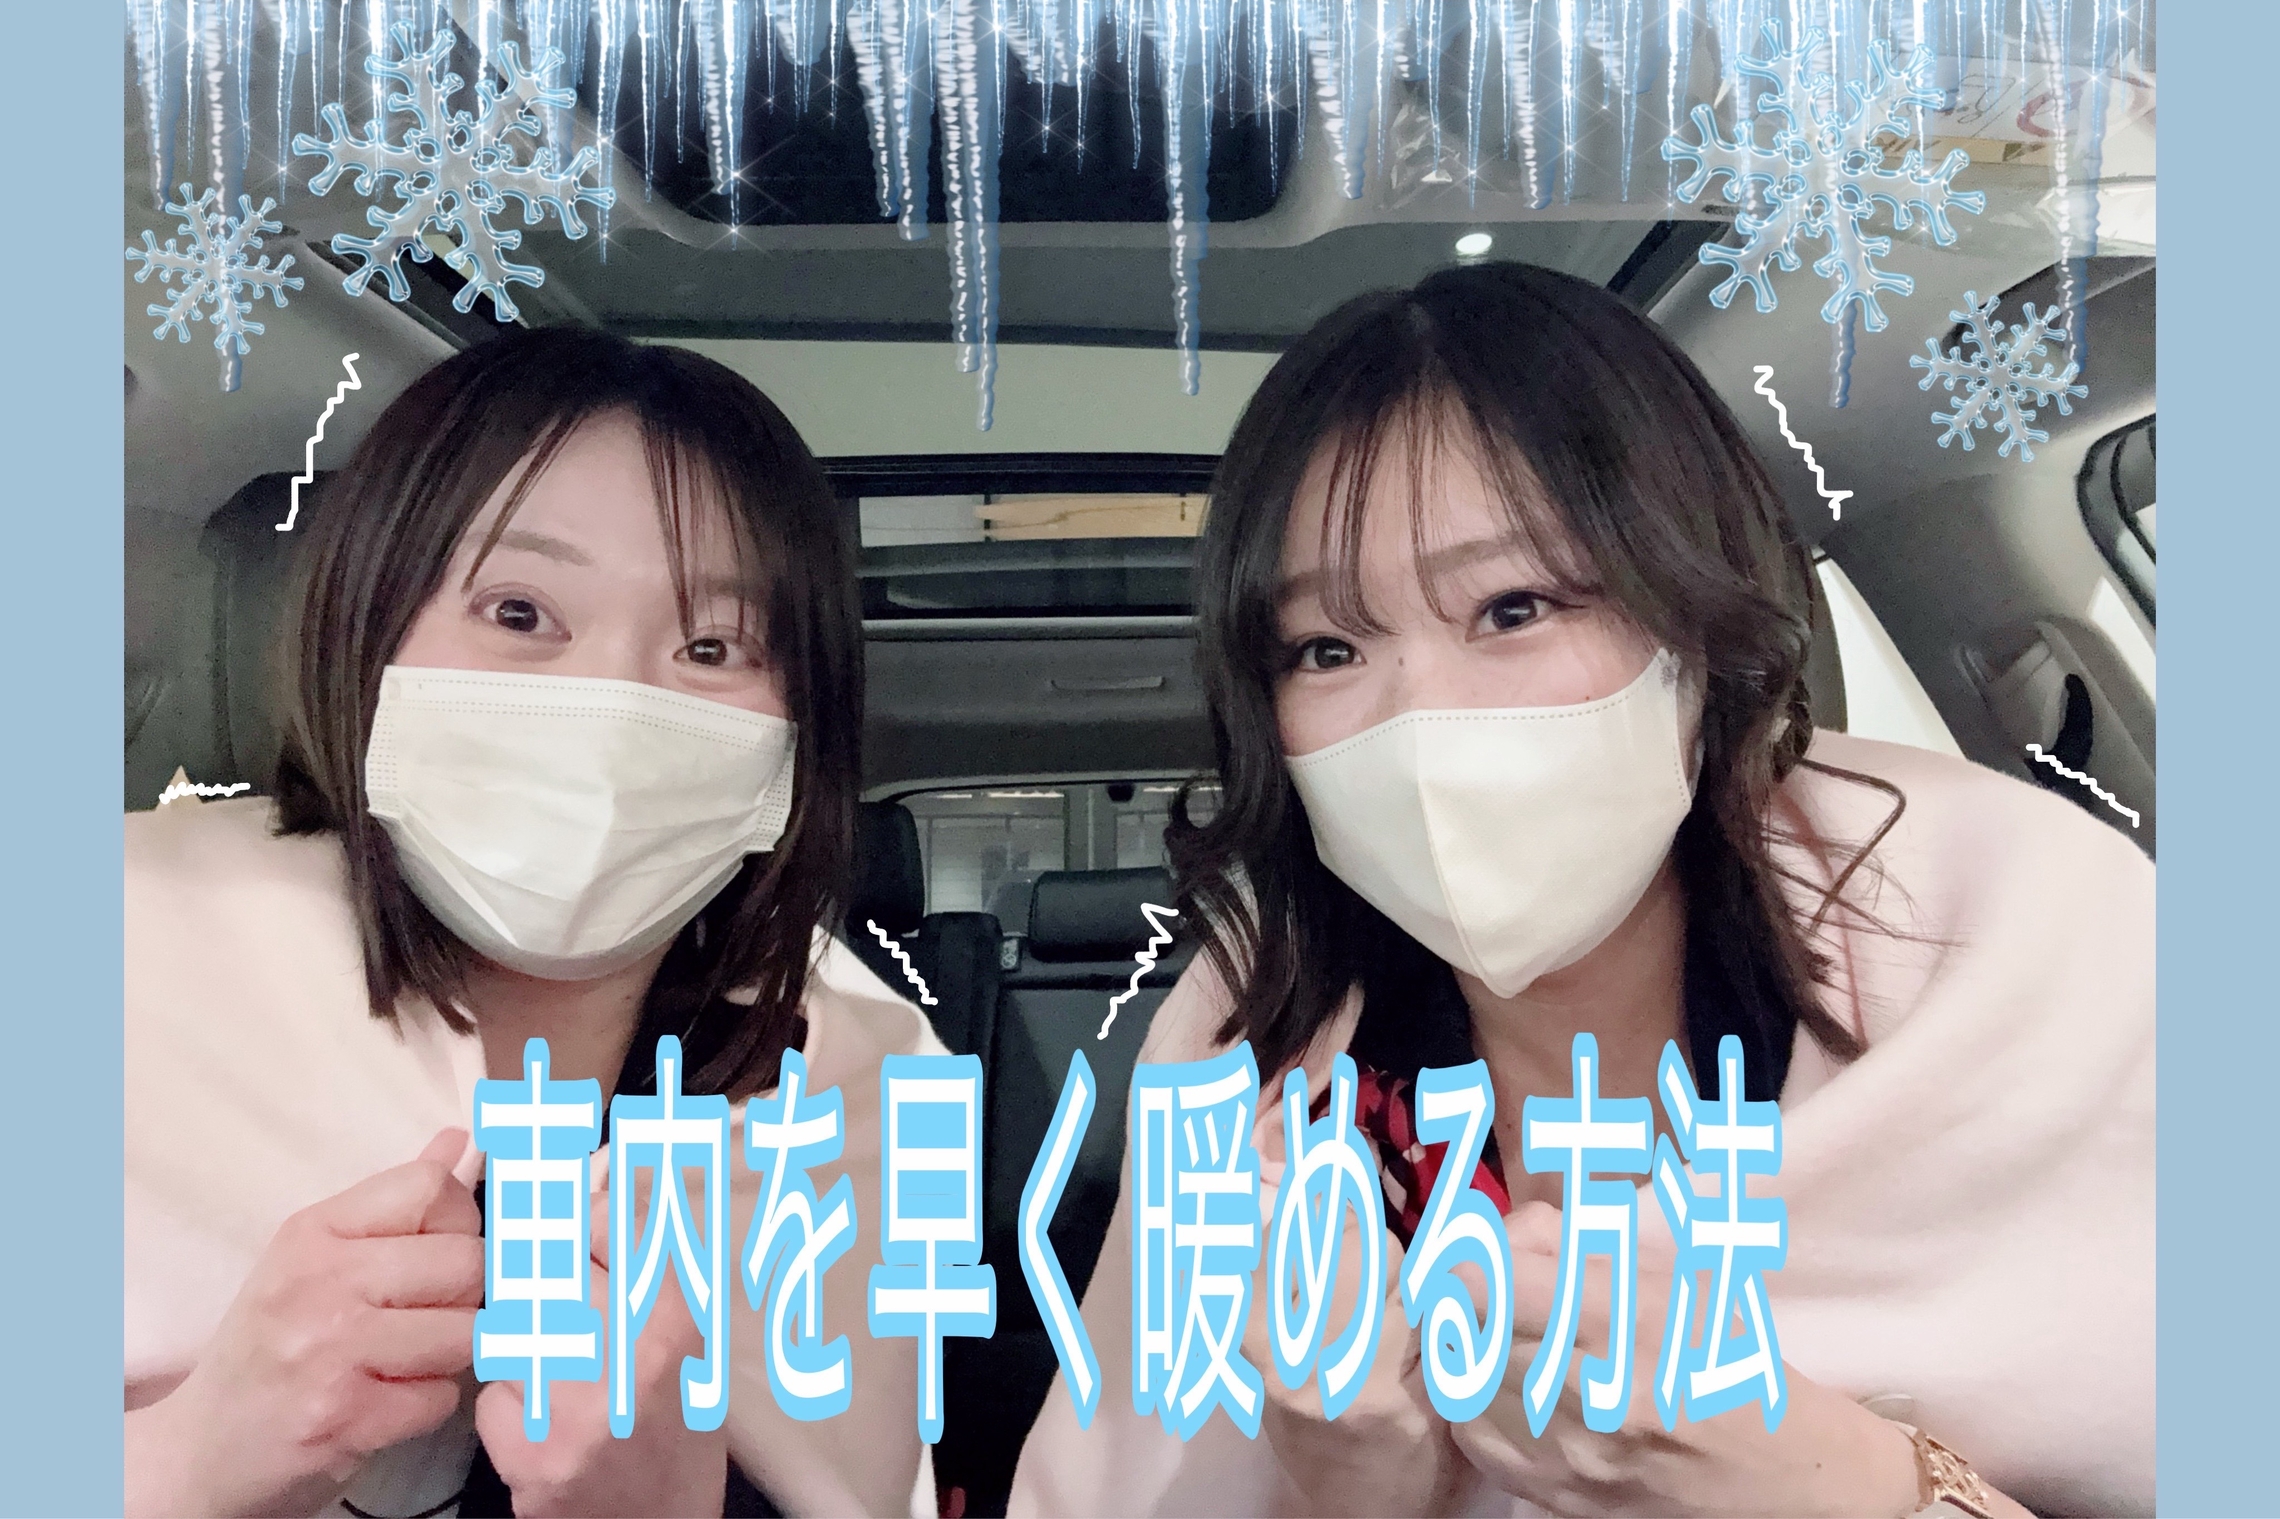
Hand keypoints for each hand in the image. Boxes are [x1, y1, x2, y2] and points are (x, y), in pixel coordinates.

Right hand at [126, 1129, 483, 1517]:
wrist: (201, 1448)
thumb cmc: (270, 1344)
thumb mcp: (316, 1258)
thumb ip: (393, 1205)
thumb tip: (460, 1140)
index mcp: (314, 1231)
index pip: (432, 1187)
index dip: (461, 1221)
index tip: (441, 1254)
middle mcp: (320, 1281)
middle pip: (466, 1260)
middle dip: (468, 1296)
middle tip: (429, 1318)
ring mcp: (331, 1350)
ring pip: (467, 1332)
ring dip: (452, 1355)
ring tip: (407, 1360)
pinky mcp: (346, 1417)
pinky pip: (442, 1398)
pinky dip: (427, 1406)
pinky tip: (385, 1402)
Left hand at [475, 1171, 727, 1517]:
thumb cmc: (681, 1430)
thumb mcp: (696, 1339)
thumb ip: (654, 1268)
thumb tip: (605, 1189)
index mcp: (681, 1320)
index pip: (609, 1222)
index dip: (578, 1211)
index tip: (565, 1207)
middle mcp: (632, 1360)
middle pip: (549, 1271)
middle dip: (539, 1273)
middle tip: (546, 1285)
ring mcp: (577, 1411)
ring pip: (511, 1331)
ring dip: (522, 1343)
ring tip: (560, 1370)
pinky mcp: (534, 1458)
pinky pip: (493, 1396)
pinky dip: (508, 1404)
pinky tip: (542, 1420)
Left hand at [1447, 1201, 1922, 1518]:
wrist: (1794, 1487)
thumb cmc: (1737, 1367)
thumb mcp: (1676, 1285)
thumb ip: (1581, 1249)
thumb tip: (1505, 1232)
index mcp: (1628, 1322)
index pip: (1488, 1281)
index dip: (1464, 1259)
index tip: (1468, 1252)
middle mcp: (1593, 1393)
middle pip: (1467, 1330)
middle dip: (1464, 1302)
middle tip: (1477, 1291)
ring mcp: (1572, 1458)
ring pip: (1463, 1387)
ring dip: (1468, 1354)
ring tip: (1495, 1340)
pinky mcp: (1561, 1503)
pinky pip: (1476, 1442)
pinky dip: (1478, 1410)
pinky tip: (1507, 1393)